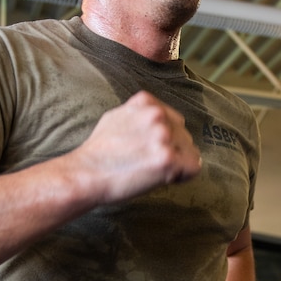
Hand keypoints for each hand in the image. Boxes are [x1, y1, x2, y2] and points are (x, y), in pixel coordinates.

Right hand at [72, 91, 202, 203]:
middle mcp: (158, 115)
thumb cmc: (98, 151)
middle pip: (184, 136)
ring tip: (152, 171)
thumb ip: (139, 114)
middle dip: (172, 151)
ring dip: (177, 164)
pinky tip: (163, 178)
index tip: (150, 151)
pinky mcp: (168, 159)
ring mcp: (164, 136)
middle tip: (149, 164)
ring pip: (190, 151)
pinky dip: (183, 176)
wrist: (86, 173)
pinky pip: (193, 167)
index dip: (165, 139)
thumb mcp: (116, 116)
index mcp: (147, 102)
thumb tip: (157, 117)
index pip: (174, 120)